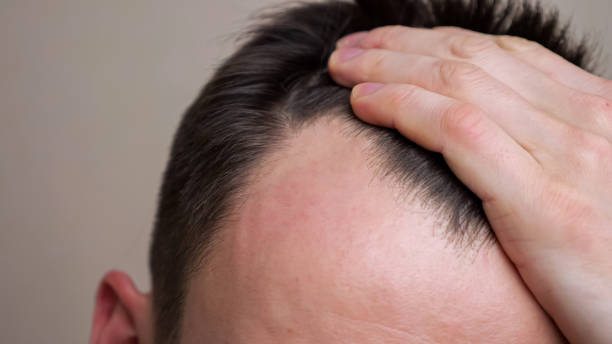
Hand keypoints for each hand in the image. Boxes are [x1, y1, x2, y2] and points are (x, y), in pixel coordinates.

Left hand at [328, 26, 611, 343]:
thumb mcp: (592, 190)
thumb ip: (547, 157)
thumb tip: (490, 143)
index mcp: (596, 115)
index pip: (503, 56)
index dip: (436, 43)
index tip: (390, 45)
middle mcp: (585, 121)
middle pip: (473, 59)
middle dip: (402, 45)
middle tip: (353, 46)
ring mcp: (567, 155)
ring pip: (457, 83)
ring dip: (389, 67)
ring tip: (343, 66)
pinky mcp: (544, 201)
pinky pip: (458, 131)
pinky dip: (403, 109)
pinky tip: (363, 103)